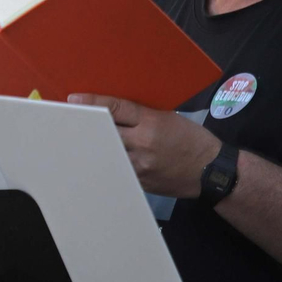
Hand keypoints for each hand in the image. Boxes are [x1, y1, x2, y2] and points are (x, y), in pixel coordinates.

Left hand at [68, 93, 221, 197]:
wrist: (211, 170)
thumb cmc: (192, 140)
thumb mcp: (169, 118)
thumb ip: (141, 115)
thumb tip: (113, 111)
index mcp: (152, 123)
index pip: (117, 108)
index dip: (93, 102)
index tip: (74, 99)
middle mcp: (143, 143)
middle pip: (106, 131)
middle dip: (89, 125)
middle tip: (70, 120)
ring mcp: (140, 165)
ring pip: (107, 152)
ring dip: (96, 146)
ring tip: (79, 141)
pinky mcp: (140, 182)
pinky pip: (117, 169)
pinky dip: (109, 162)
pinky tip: (99, 160)